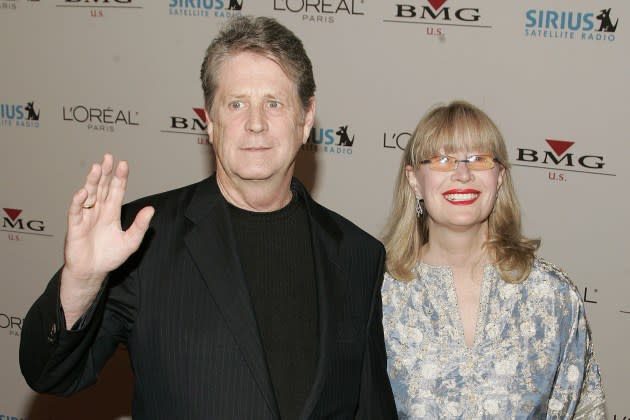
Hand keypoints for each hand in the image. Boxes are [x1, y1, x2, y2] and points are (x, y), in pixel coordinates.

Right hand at [60, 154, 153, 325]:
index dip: (120, 178)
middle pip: (102, 187)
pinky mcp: (75, 227)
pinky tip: (83, 193)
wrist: (93, 272)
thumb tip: (151, 210)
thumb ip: (140, 226)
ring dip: (92, 182)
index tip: (123, 164)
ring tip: (97, 168)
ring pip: (89, 195)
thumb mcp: (131, 241)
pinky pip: (75, 212)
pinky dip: (78, 202)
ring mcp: (86, 217)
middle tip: (108, 157)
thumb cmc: (110, 257)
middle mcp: (98, 211)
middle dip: (105, 173)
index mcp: (112, 213)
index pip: (116, 190)